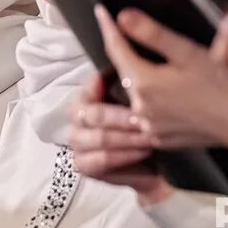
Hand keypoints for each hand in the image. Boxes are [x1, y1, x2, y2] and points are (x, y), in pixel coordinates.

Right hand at [68, 74, 173, 204]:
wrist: (150, 163)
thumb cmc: (141, 127)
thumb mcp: (139, 103)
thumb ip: (129, 85)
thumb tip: (129, 63)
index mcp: (86, 99)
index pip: (87, 89)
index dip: (102, 86)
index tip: (127, 84)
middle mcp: (76, 119)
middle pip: (94, 114)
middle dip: (123, 118)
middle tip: (146, 120)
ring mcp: (77, 143)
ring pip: (99, 138)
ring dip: (128, 138)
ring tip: (150, 137)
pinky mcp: (83, 165)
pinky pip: (101, 160)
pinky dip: (124, 156)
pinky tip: (142, 152)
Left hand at [93, 5, 227, 152]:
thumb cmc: (225, 87)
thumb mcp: (189, 52)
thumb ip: (152, 33)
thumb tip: (124, 17)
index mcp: (144, 83)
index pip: (115, 47)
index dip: (107, 26)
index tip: (100, 12)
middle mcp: (141, 108)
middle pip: (120, 73)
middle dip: (120, 55)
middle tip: (121, 40)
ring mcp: (150, 126)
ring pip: (128, 97)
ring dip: (128, 81)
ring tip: (135, 70)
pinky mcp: (161, 138)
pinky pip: (142, 117)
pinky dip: (143, 102)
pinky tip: (159, 93)